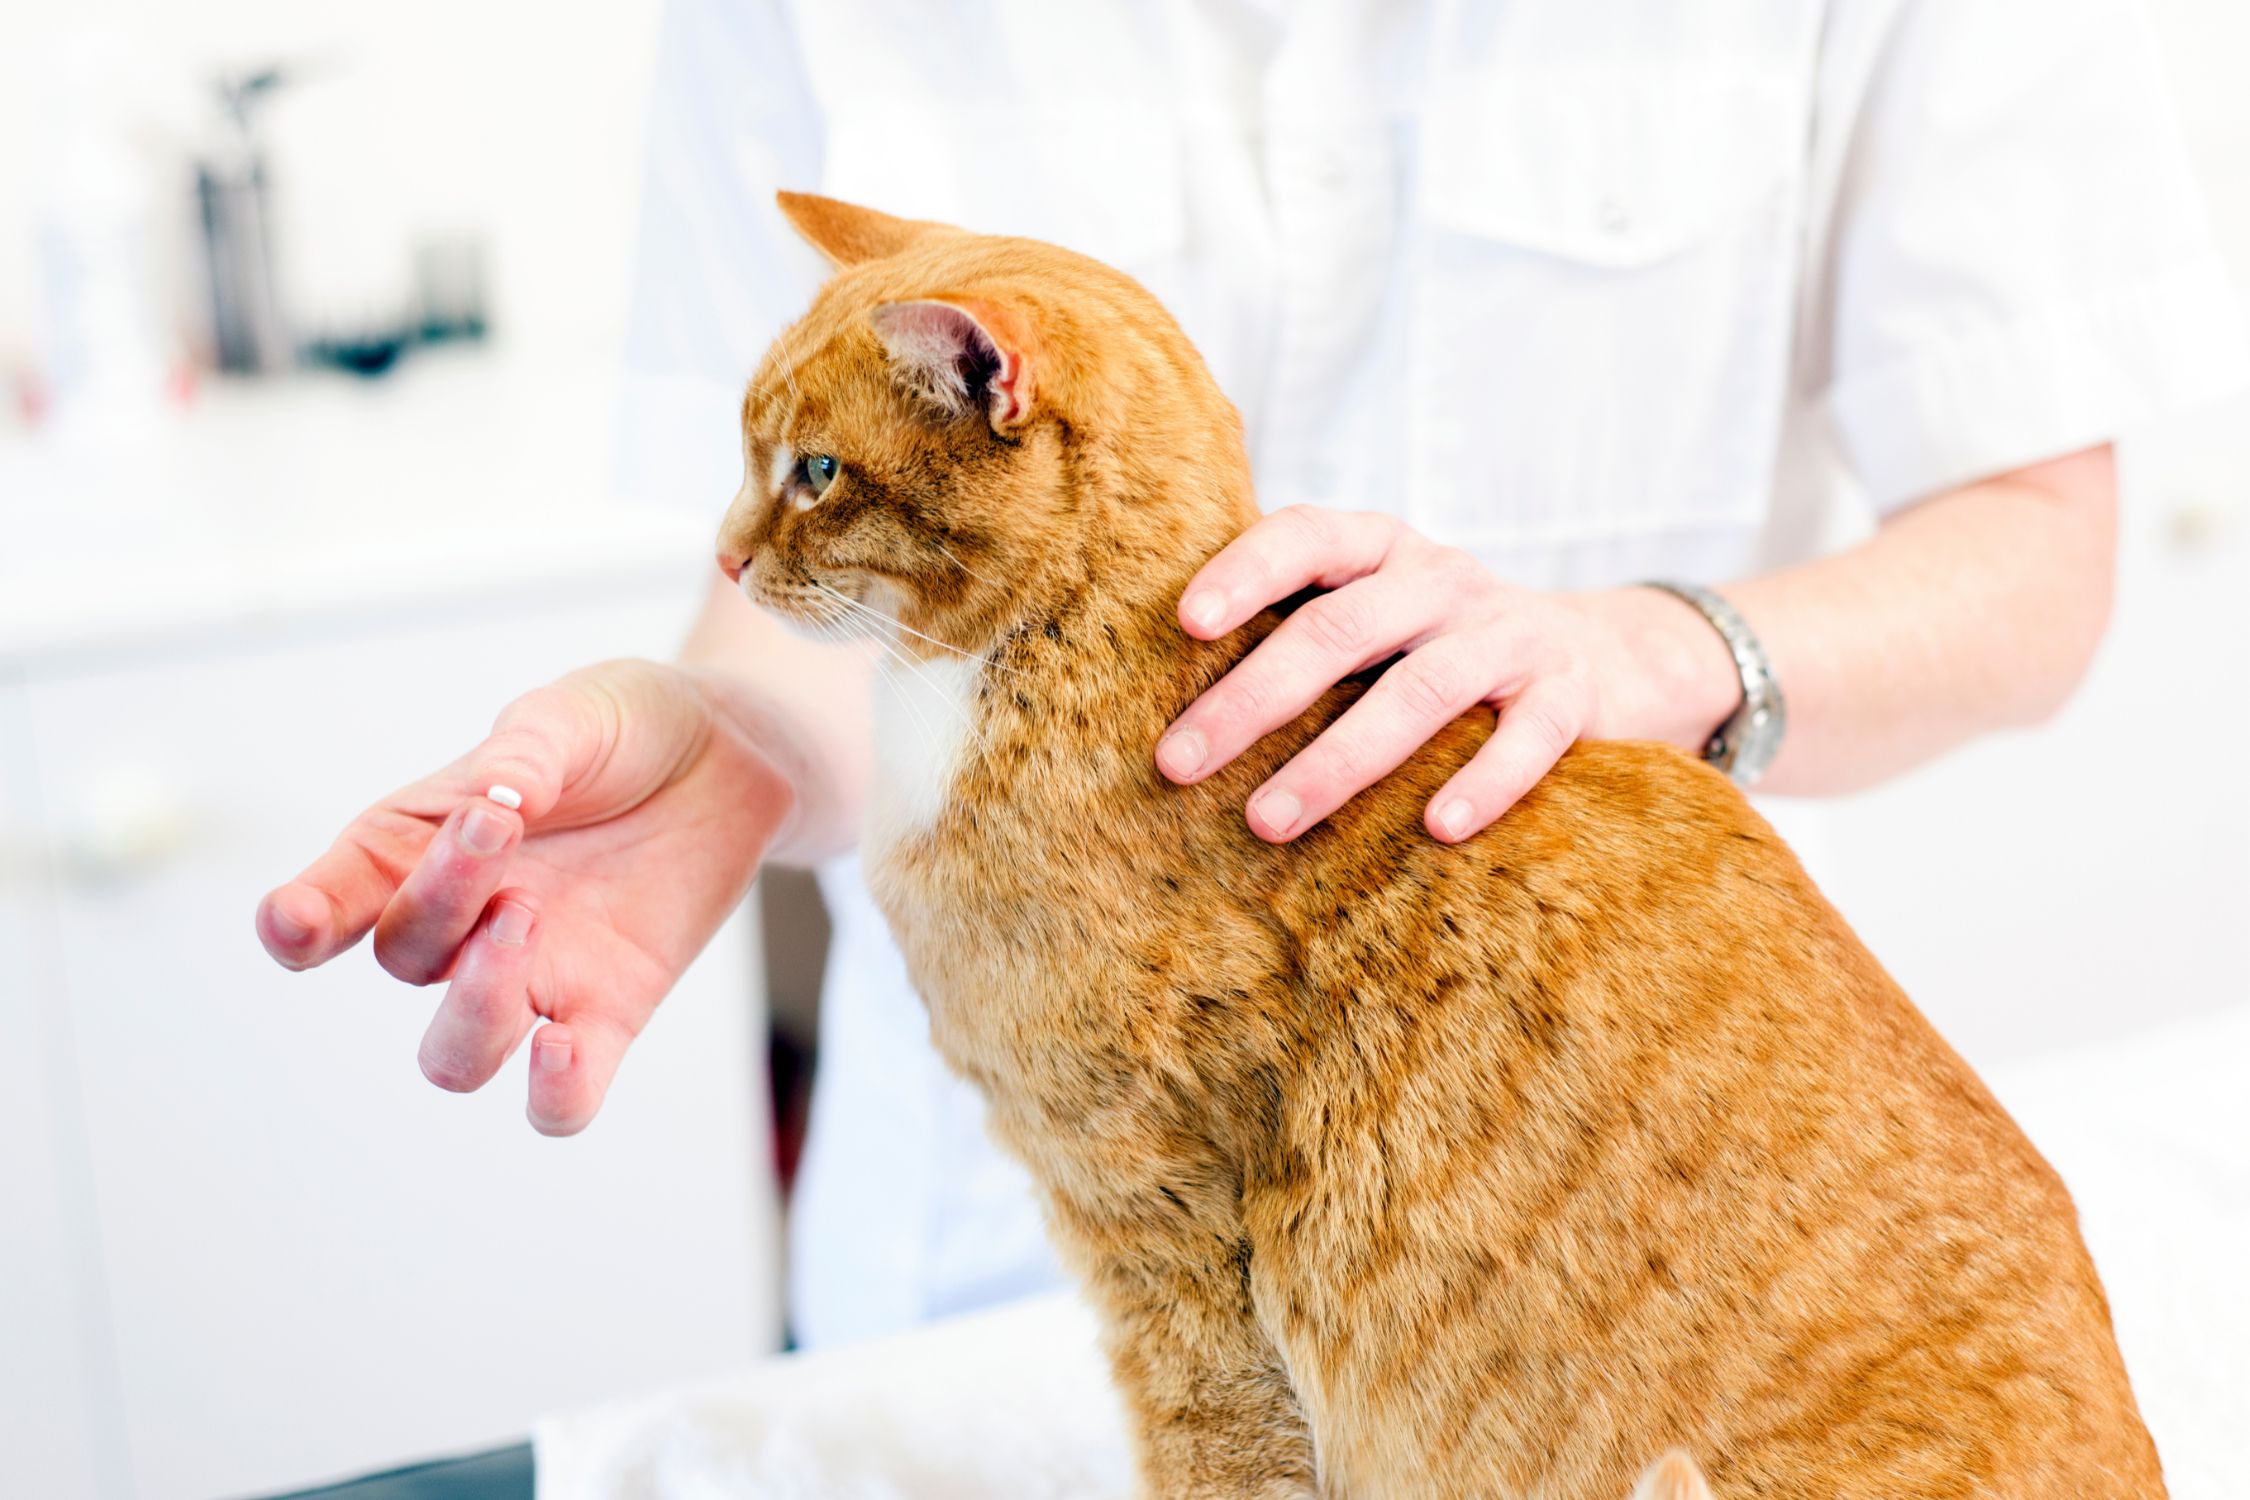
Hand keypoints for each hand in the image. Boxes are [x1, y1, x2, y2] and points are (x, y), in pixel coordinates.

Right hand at [254, 661, 793, 1133]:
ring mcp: (529, 977)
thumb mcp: (572, 714)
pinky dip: (553, 1096)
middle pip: (403, 959)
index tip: (293, 919)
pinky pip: (562, 1101)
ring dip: (476, 1003)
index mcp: (414, 846)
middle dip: (440, 897)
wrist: (725, 753)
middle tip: (501, 825)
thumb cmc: (622, 728)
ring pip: (457, 1055)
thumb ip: (527, 751)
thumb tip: (498, 797)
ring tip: (527, 916)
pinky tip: (560, 1047)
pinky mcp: (607, 1013)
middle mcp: (458, 926)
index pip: (333, 903)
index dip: (300, 922)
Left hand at [1154, 507, 1737, 842]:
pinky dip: (1482, 784)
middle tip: (1177, 762)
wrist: (1609, 655)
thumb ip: (1302, 625)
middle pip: (1339, 630)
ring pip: (1418, 692)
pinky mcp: (1569, 696)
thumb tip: (1161, 687)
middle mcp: (1443, 580)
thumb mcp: (1380, 611)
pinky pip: (1526, 740)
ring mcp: (1510, 635)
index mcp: (1383, 550)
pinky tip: (1434, 830)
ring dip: (1336, 761)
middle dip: (1251, 700)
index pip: (1306, 537)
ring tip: (1267, 819)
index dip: (1246, 571)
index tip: (1185, 623)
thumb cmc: (1444, 643)